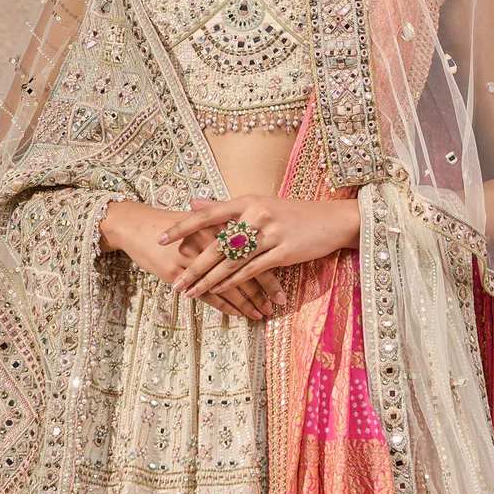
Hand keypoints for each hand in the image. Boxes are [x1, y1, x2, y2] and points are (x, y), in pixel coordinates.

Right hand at [99, 200, 286, 320]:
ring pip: (229, 285)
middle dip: (264, 291)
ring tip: (261, 315)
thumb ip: (226, 228)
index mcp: (220, 226)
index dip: (271, 270)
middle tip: (279, 305)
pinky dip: (225, 306)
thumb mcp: (201, 220)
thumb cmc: (171, 224)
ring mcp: (194, 259)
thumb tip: (254, 236)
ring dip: (247, 303)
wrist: (136, 225)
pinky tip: (237, 315)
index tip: (283, 285)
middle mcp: (211, 242)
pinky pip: (207, 294)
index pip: (254, 251)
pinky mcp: (178, 273)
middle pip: (245, 269)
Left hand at [157, 195, 360, 301]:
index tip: (161, 239)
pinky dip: (233, 282)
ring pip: (231, 262)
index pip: (207, 215)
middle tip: (174, 282)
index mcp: (247, 201)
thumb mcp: (259, 203)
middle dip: (193, 266)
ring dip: (208, 280)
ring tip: (191, 293)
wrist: (331, 219)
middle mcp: (256, 215)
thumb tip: (193, 203)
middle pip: (216, 244)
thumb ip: (225, 207)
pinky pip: (251, 271)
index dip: (182, 227)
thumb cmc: (293, 213)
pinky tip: (218, 291)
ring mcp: (270, 234)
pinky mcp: (283, 252)